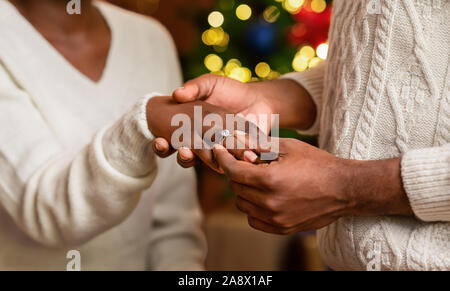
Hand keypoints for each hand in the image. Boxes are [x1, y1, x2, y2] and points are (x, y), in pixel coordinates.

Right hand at [153, 74, 315, 167]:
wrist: (258, 99)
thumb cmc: (231, 90)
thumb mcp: (210, 84)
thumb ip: (194, 87)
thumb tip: (177, 94)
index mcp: (190, 128)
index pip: (170, 142)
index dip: (161, 146)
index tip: (160, 141)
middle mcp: (201, 142)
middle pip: (185, 157)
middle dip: (182, 156)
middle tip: (183, 151)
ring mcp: (217, 151)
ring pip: (204, 163)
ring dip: (204, 162)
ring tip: (203, 156)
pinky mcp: (234, 155)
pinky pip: (226, 164)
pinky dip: (223, 163)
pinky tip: (223, 161)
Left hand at [212, 138, 412, 234]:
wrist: (344, 189)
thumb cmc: (317, 163)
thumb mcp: (287, 147)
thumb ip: (256, 144)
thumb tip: (232, 137)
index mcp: (270, 180)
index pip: (232, 170)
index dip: (223, 158)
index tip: (219, 150)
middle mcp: (269, 203)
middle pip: (235, 187)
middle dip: (236, 172)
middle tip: (245, 161)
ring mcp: (275, 219)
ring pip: (242, 204)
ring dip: (244, 190)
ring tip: (258, 178)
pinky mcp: (281, 229)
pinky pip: (253, 220)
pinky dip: (252, 208)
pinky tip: (264, 196)